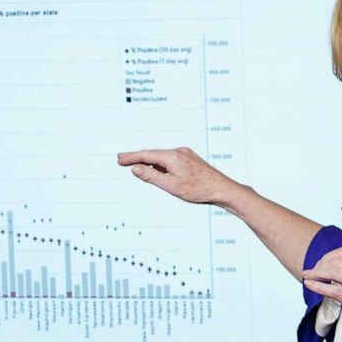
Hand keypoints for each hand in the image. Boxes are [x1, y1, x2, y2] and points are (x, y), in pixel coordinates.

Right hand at [117, 147, 236, 204]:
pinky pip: (169, 159)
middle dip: (137, 157)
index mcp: (173, 156)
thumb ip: (151, 176)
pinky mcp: (189, 159)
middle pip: (152, 154)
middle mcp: (179, 152)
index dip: (131, 157)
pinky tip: (156, 169)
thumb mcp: (171, 185)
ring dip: (148, 161)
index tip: (120, 159)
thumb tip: (135, 168)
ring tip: (134, 165)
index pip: (146, 155)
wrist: (222, 189)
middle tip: (121, 159)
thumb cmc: (200, 189)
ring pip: (161, 157)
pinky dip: (159, 163)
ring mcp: (185, 154)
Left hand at [301, 234, 341, 341]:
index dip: (330, 256)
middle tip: (313, 271)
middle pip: (338, 260)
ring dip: (316, 273)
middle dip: (320, 264)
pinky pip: (334, 290)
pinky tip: (310, 285)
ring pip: (334, 272)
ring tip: (308, 276)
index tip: (322, 263)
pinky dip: (319, 286)